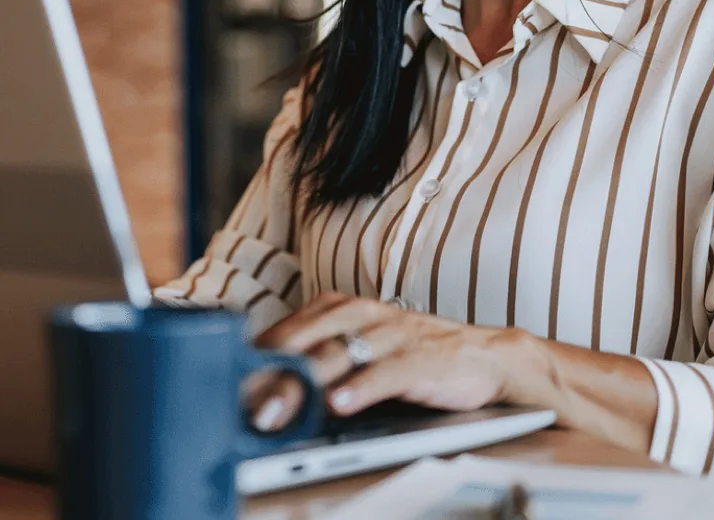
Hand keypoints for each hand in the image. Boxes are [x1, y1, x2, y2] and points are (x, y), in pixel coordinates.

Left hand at [250, 291, 536, 430]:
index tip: (230, 383)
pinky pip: (386, 372)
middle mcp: (364, 314)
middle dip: (273, 371)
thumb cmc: (412, 353)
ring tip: (278, 406)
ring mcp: (391, 335)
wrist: (482, 356)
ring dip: (305, 382)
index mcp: (343, 307)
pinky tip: (341, 403)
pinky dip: (362, 387)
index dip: (258, 357)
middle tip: (245, 400)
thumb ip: (320, 358)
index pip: (290, 328)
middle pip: (308, 339)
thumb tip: (269, 388)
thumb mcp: (362, 346)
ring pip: (340, 354)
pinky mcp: (419, 359)